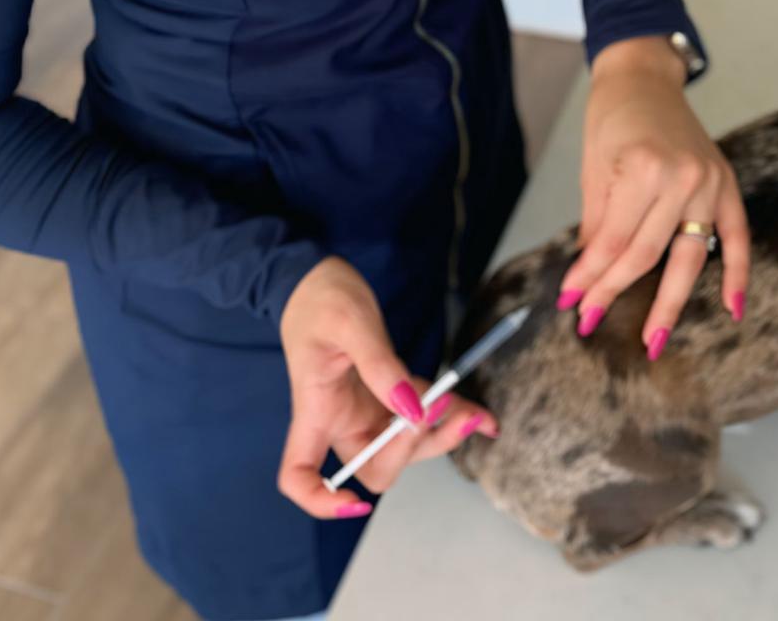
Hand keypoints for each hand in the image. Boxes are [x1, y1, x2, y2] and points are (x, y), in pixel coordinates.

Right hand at [277, 257, 498, 518]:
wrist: (319, 277)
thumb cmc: (321, 299)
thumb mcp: (351, 324)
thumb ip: (381, 366)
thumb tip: (412, 410)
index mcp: (315, 410)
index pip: (299, 476)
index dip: (323, 500)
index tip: (357, 499)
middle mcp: (339, 419)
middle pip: (376, 465)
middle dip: (418, 448)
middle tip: (452, 414)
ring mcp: (364, 408)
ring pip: (406, 442)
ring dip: (443, 432)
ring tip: (478, 414)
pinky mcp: (385, 391)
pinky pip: (417, 413)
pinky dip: (445, 410)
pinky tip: (470, 404)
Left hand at [555, 37, 749, 358]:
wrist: (644, 77)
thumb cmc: (611, 117)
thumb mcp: (594, 168)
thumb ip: (598, 223)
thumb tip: (588, 274)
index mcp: (643, 169)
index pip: (615, 240)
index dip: (591, 275)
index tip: (571, 301)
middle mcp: (682, 177)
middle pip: (648, 253)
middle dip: (615, 290)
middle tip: (590, 320)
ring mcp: (709, 182)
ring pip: (688, 255)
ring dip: (670, 302)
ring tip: (654, 339)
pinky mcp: (726, 182)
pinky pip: (737, 236)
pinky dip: (737, 273)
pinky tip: (732, 308)